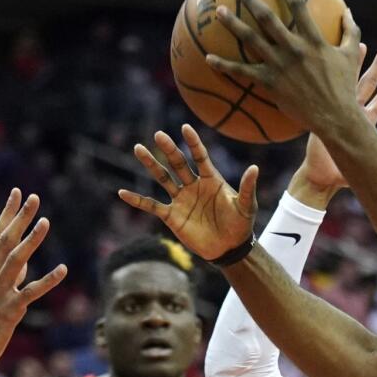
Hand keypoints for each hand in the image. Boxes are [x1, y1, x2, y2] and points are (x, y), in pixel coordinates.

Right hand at [0, 189, 65, 376]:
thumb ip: (9, 278)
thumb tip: (22, 265)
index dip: (8, 213)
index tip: (18, 191)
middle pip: (6, 241)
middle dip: (19, 218)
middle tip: (33, 196)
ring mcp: (0, 293)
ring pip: (16, 262)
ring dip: (31, 241)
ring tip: (46, 222)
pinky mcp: (9, 312)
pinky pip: (30, 293)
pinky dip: (47, 281)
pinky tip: (63, 270)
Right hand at [119, 125, 258, 260]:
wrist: (230, 248)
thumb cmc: (241, 225)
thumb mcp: (247, 206)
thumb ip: (247, 187)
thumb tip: (255, 167)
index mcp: (212, 179)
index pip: (200, 156)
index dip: (193, 143)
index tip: (185, 127)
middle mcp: (194, 185)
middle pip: (178, 163)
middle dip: (169, 149)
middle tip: (159, 135)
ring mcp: (181, 199)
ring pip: (163, 178)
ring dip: (151, 164)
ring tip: (138, 148)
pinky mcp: (172, 216)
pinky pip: (152, 205)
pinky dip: (137, 200)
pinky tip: (122, 193)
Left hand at [207, 0, 362, 135]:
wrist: (335, 117)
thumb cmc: (345, 88)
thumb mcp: (352, 56)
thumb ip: (351, 32)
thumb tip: (348, 12)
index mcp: (314, 41)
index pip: (299, 8)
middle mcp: (294, 49)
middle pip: (268, 19)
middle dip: (253, 1)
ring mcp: (279, 66)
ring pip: (251, 40)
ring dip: (234, 24)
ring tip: (221, 12)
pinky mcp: (269, 83)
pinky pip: (242, 72)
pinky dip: (224, 65)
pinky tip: (208, 58)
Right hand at [293, 42, 376, 198]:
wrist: (319, 175)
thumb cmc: (342, 171)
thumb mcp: (366, 159)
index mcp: (366, 121)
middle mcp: (353, 111)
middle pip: (370, 83)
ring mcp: (338, 109)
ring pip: (349, 81)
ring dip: (356, 63)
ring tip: (361, 44)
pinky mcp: (322, 111)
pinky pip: (329, 87)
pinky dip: (332, 72)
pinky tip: (330, 56)